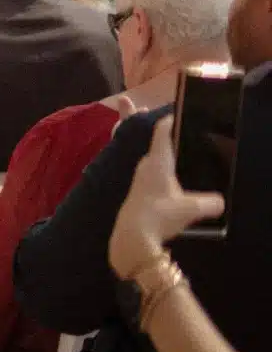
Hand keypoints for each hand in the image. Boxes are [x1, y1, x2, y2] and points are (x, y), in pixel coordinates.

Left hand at [110, 115, 225, 277]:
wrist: (132, 237)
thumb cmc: (159, 216)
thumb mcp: (192, 209)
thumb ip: (210, 203)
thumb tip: (220, 202)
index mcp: (157, 161)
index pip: (162, 132)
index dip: (170, 120)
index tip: (177, 114)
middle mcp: (146, 165)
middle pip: (158, 146)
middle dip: (171, 141)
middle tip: (187, 139)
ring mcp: (139, 178)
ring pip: (155, 162)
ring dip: (166, 159)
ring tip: (183, 161)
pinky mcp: (138, 191)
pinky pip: (152, 175)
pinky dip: (163, 174)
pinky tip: (173, 184)